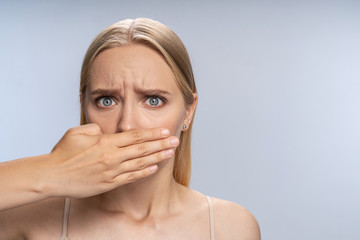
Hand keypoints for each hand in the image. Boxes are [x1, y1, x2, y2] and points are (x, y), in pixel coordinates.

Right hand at [41, 123, 177, 197]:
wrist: (52, 176)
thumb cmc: (63, 153)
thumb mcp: (77, 132)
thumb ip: (95, 128)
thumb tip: (107, 131)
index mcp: (105, 142)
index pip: (134, 136)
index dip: (152, 133)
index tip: (165, 130)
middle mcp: (112, 156)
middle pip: (142, 148)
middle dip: (161, 143)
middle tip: (175, 140)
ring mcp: (111, 171)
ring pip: (140, 163)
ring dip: (158, 157)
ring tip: (171, 152)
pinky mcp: (109, 184)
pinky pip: (131, 177)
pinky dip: (144, 172)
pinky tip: (154, 168)